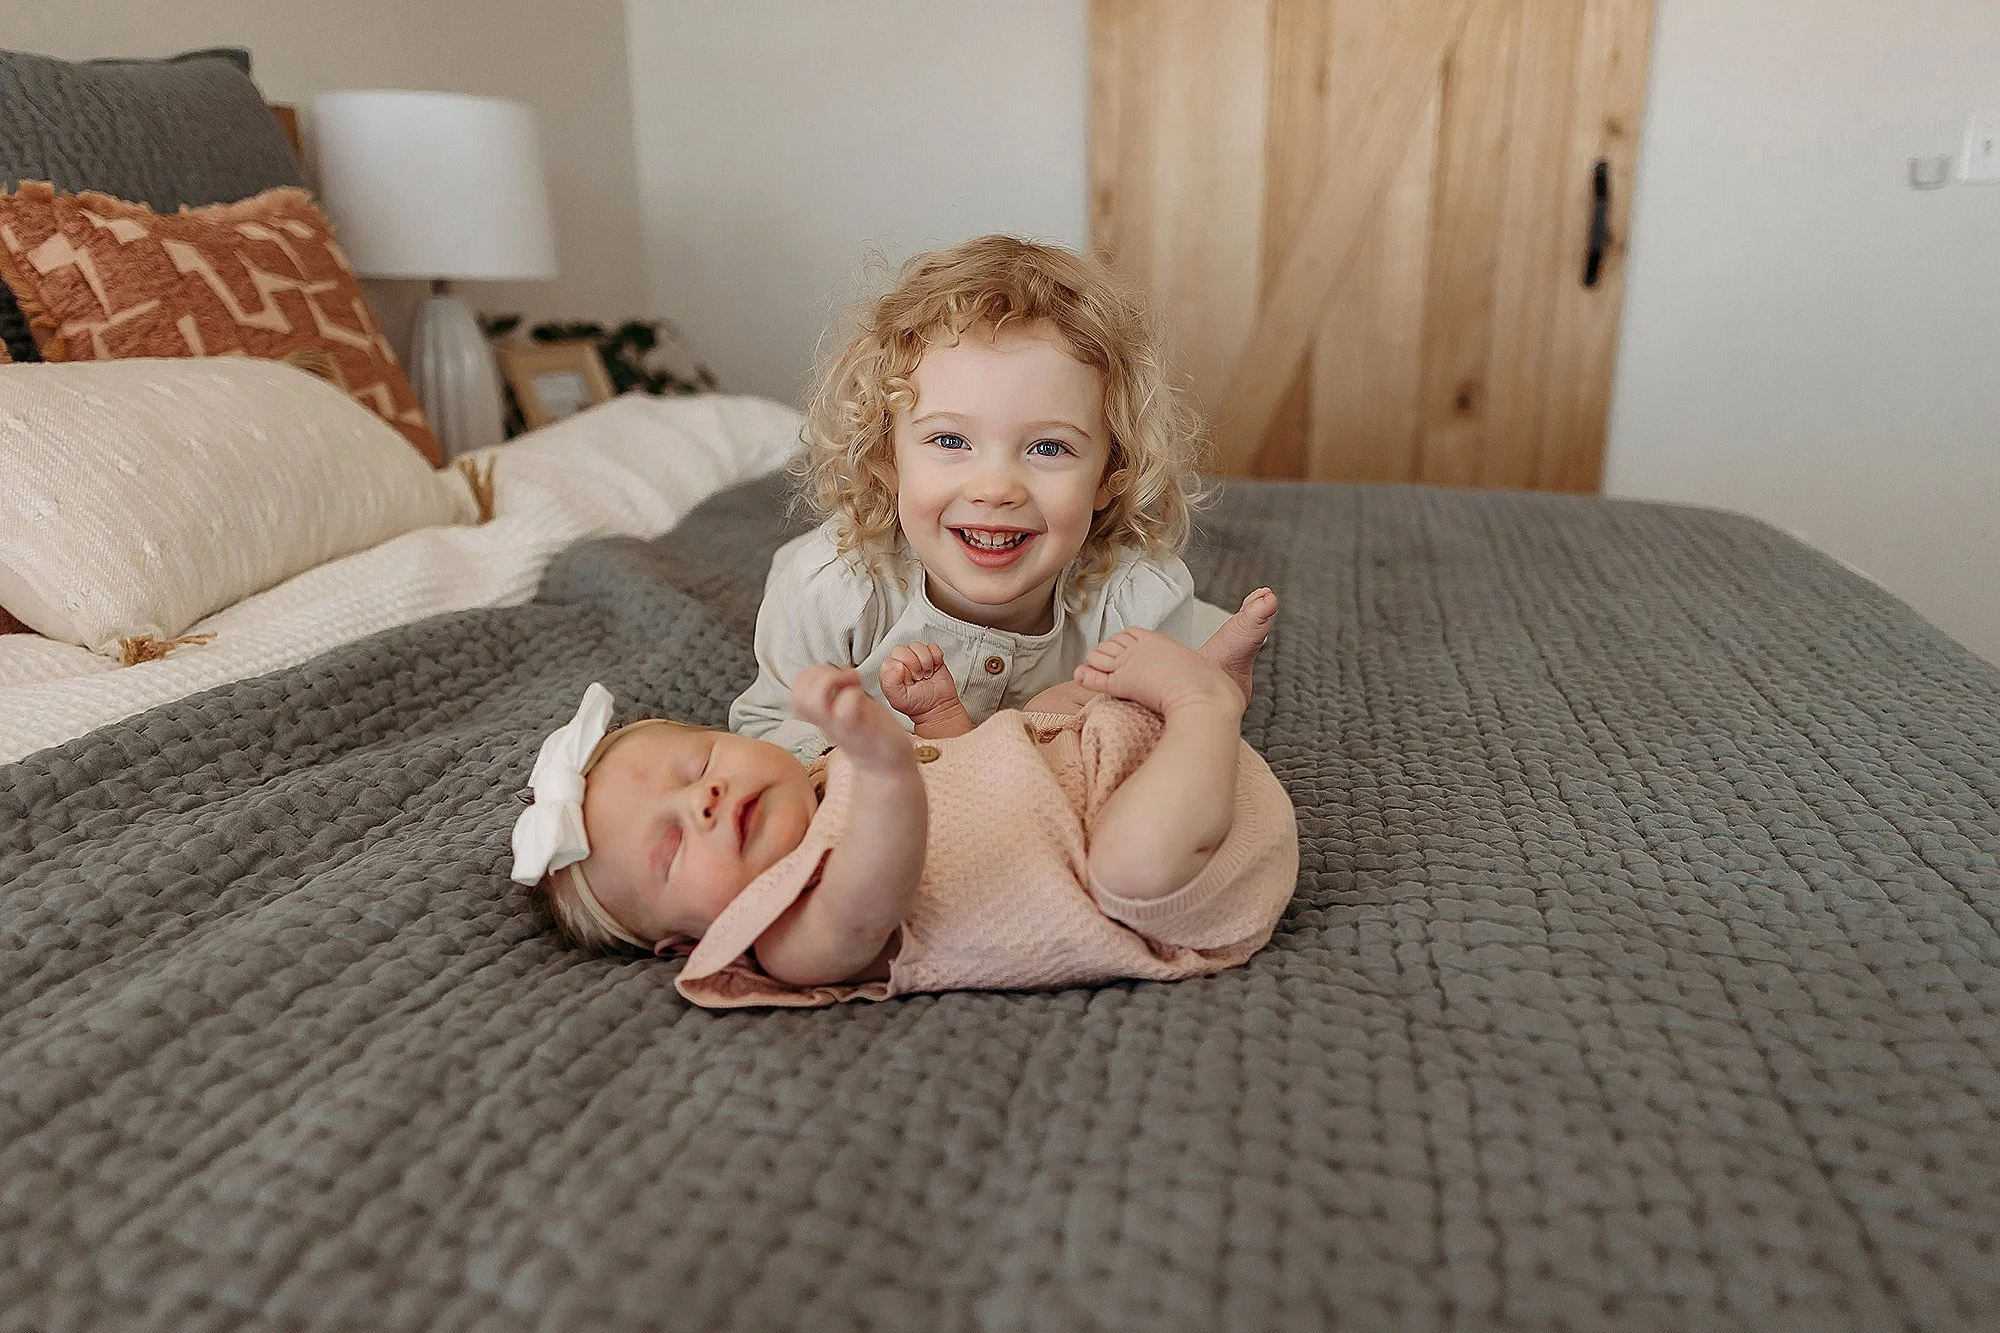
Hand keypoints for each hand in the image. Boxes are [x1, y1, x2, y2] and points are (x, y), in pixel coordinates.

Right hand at [791, 665, 916, 771]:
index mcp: (822, 716)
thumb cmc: (871, 732)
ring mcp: (842, 726)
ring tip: (851, 681)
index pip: (796, 694)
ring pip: (814, 701)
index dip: (809, 676)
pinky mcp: (861, 728)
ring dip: (830, 680)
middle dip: (817, 675)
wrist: (888, 765)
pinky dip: (852, 693)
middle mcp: (827, 722)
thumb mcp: (848, 710)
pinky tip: (864, 693)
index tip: (834, 674)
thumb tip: (831, 672)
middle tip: (842, 676)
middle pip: (798, 697)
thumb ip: (836, 693)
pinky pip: (845, 709)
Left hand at [880, 642, 971, 735]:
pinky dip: (936, 658)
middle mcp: (901, 662)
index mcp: (890, 671)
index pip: (892, 657)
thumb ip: (890, 683)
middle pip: (903, 649)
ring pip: (918, 646)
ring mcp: (917, 657)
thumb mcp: (898, 699)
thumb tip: (897, 665)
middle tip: (918, 677)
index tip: (909, 680)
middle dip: (914, 664)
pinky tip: (934, 669)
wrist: (937, 707)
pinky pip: (933, 647)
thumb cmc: (916, 705)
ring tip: (926, 674)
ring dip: (925, 661)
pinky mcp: (931, 656)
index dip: (903, 667)